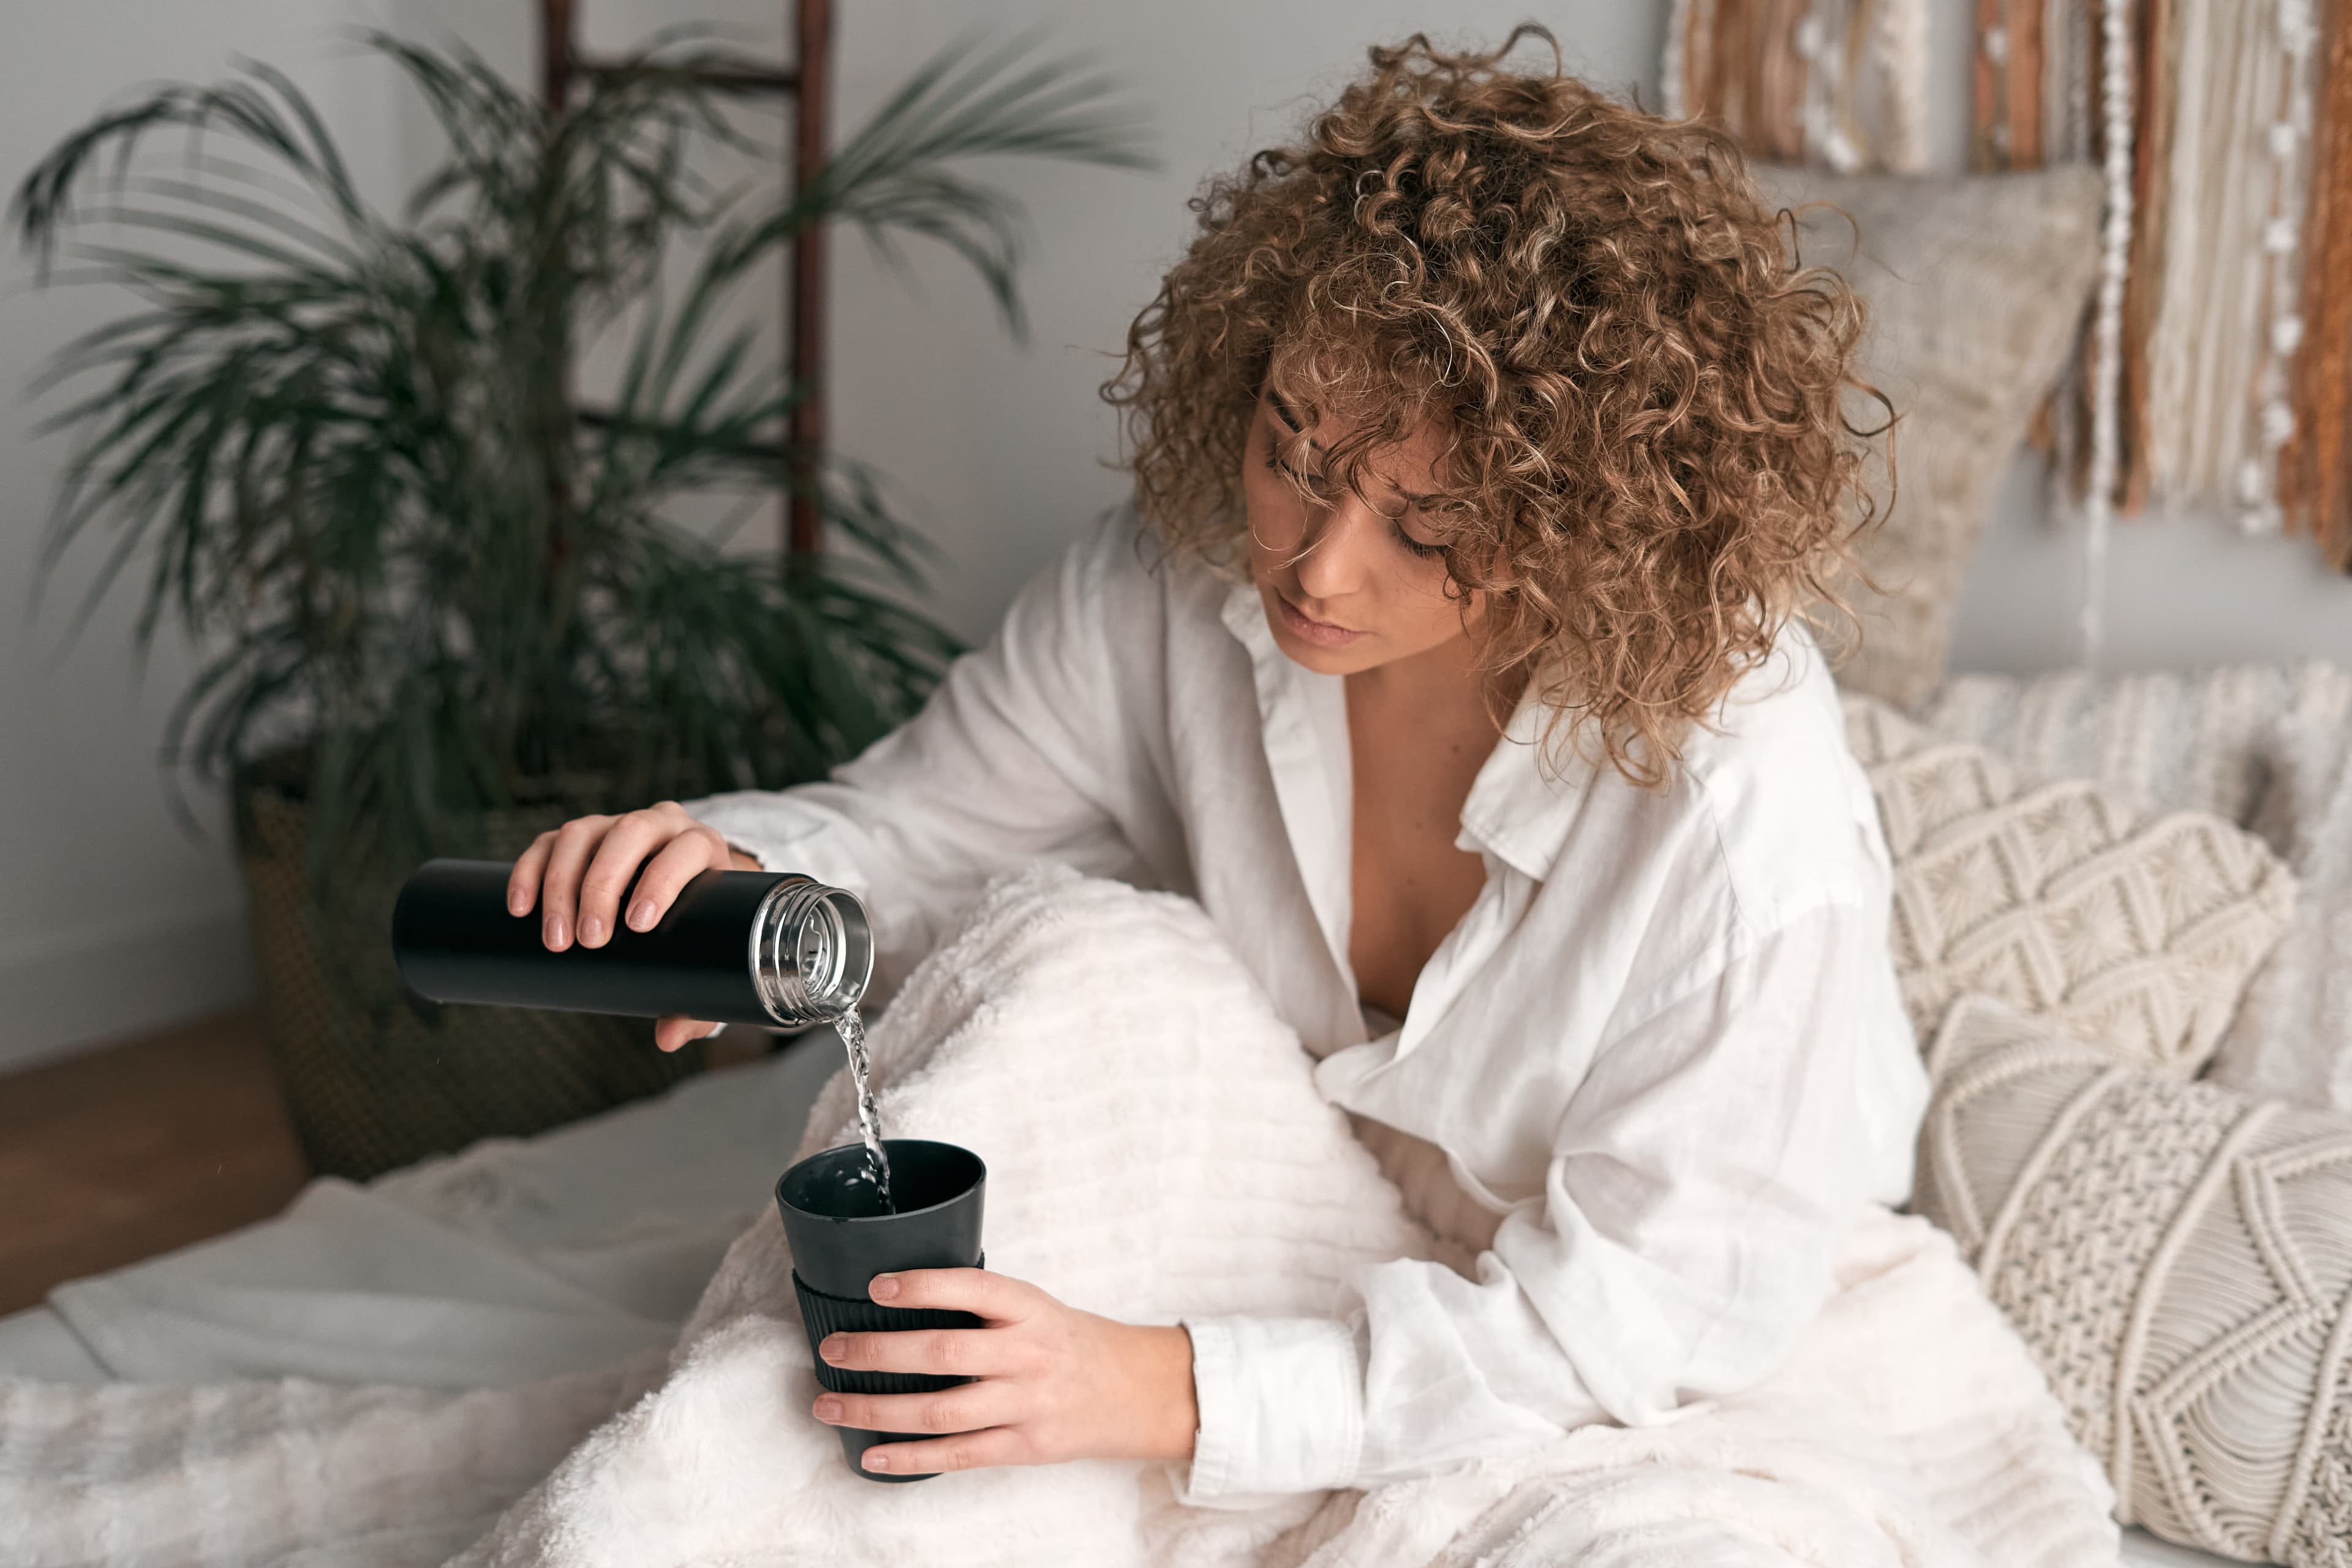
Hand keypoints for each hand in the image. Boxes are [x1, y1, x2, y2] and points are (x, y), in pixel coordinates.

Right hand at [504, 801, 760, 1052]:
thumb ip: (695, 1003)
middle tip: (589, 939)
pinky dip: (529, 872)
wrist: (682, 894)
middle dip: (602, 886)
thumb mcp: (705, 960)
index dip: (661, 880)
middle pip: (628, 835)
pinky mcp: (578, 836)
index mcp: (701, 847)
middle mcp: (660, 825)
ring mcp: (614, 825)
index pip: (684, 850)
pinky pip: (547, 843)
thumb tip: (667, 1037)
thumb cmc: (699, 929)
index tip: (637, 924)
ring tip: (555, 938)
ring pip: (581, 835)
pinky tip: (520, 909)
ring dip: (561, 884)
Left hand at [812, 1268, 1197, 1475]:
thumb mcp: (1034, 1306)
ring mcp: (1025, 1404)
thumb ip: (981, 1303)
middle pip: (943, 1353)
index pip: (972, 1287)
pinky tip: (870, 1454)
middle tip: (832, 1350)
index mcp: (1029, 1308)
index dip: (923, 1286)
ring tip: (830, 1404)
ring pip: (940, 1411)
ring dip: (876, 1409)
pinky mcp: (1023, 1447)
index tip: (875, 1286)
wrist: (1132, 1390)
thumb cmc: (1068, 1341)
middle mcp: (1027, 1354)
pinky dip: (908, 1457)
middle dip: (878, 1352)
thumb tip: (898, 1296)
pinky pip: (957, 1455)